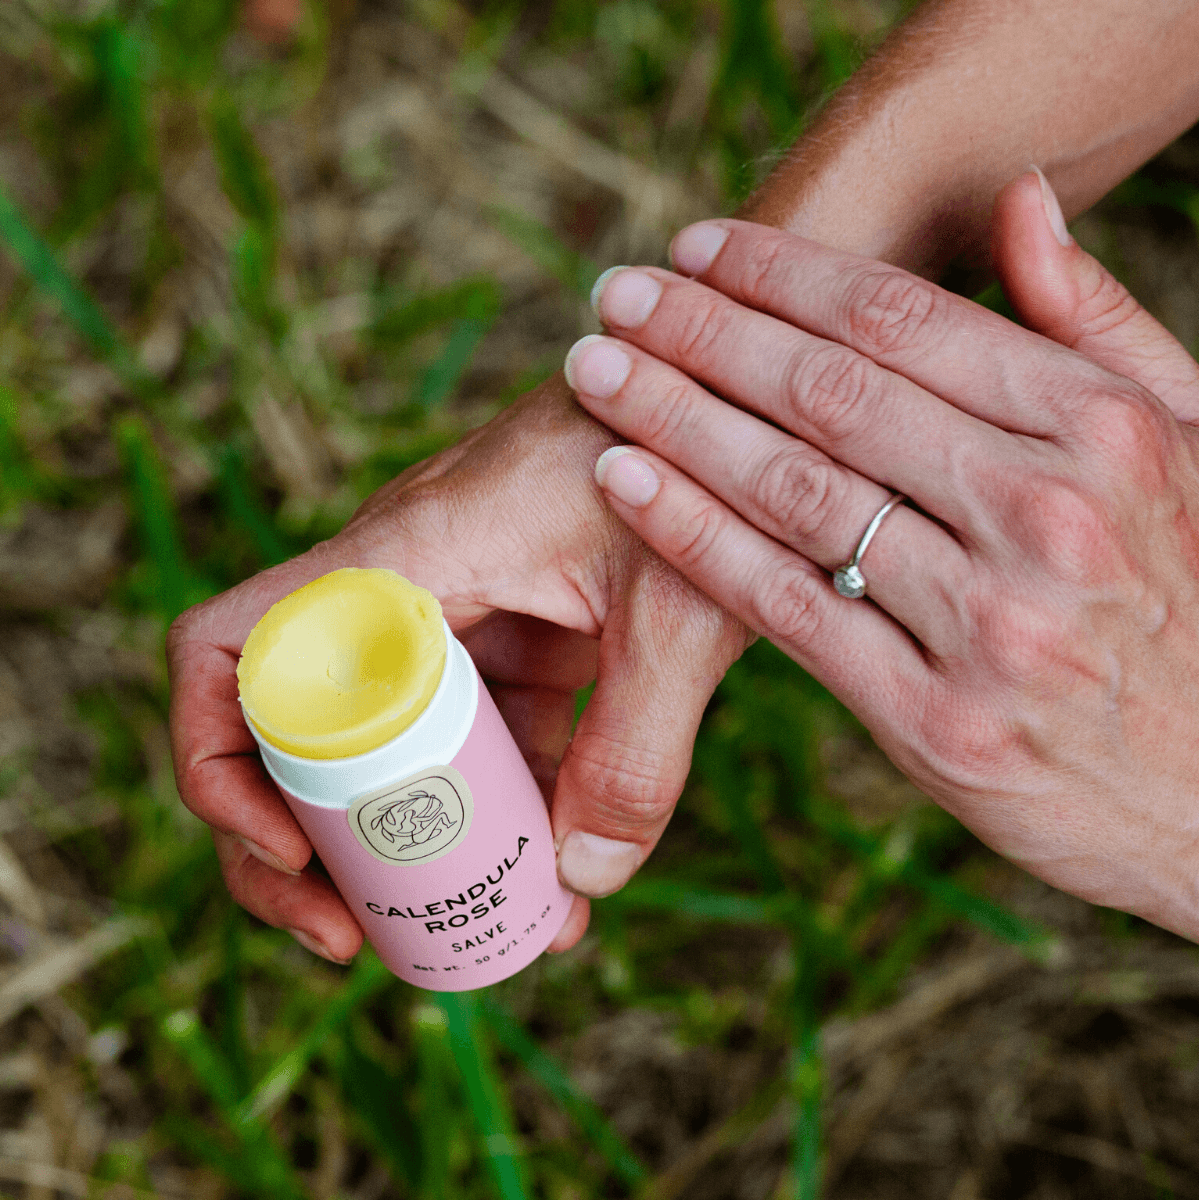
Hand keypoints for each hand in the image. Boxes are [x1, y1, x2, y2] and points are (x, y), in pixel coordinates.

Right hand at [168, 377, 748, 962]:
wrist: (720, 394)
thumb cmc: (689, 456)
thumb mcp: (675, 613)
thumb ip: (637, 750)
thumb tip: (579, 886)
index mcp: (401, 559)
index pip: (230, 648)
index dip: (221, 764)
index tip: (293, 853)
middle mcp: (402, 585)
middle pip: (298, 729)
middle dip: (315, 846)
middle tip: (368, 939)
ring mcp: (457, 610)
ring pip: (394, 742)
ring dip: (423, 843)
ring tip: (498, 930)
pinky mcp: (514, 629)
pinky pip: (477, 732)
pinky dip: (502, 805)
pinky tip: (562, 873)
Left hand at [567, 170, 1198, 940]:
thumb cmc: (1195, 604)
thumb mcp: (1190, 448)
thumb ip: (1099, 325)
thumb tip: (1021, 202)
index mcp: (1104, 432)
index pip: (902, 320)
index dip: (781, 274)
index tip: (696, 250)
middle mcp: (1047, 514)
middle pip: (830, 394)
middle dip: (704, 333)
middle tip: (615, 296)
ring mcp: (990, 623)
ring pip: (794, 492)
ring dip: (676, 420)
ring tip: (595, 375)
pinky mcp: (936, 722)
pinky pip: (788, 607)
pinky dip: (695, 539)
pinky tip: (624, 484)